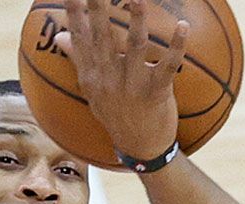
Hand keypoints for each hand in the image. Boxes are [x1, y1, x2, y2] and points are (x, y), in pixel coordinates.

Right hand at [54, 0, 189, 160]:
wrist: (140, 148)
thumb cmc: (117, 114)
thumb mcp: (92, 90)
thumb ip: (78, 60)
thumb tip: (61, 35)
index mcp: (92, 74)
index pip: (79, 36)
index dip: (73, 12)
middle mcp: (108, 78)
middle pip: (102, 36)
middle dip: (98, 7)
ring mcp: (132, 86)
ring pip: (134, 46)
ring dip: (137, 19)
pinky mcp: (156, 93)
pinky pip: (168, 66)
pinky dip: (177, 46)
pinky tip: (183, 26)